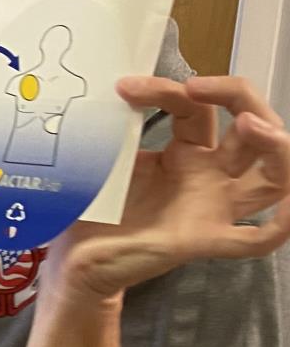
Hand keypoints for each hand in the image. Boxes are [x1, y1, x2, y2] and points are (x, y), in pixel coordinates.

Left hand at [47, 74, 289, 301]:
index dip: (168, 90)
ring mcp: (212, 209)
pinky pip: (257, 239)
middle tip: (198, 85)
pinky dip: (282, 223)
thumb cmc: (94, 211)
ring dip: (277, 148)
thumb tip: (111, 88)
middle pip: (255, 131)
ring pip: (274, 179)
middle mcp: (208, 177)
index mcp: (185, 154)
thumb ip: (116, 131)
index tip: (127, 87)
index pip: (197, 108)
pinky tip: (286, 208)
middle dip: (241, 97)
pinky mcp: (205, 240)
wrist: (77, 261)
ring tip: (252, 124)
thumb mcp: (105, 161)